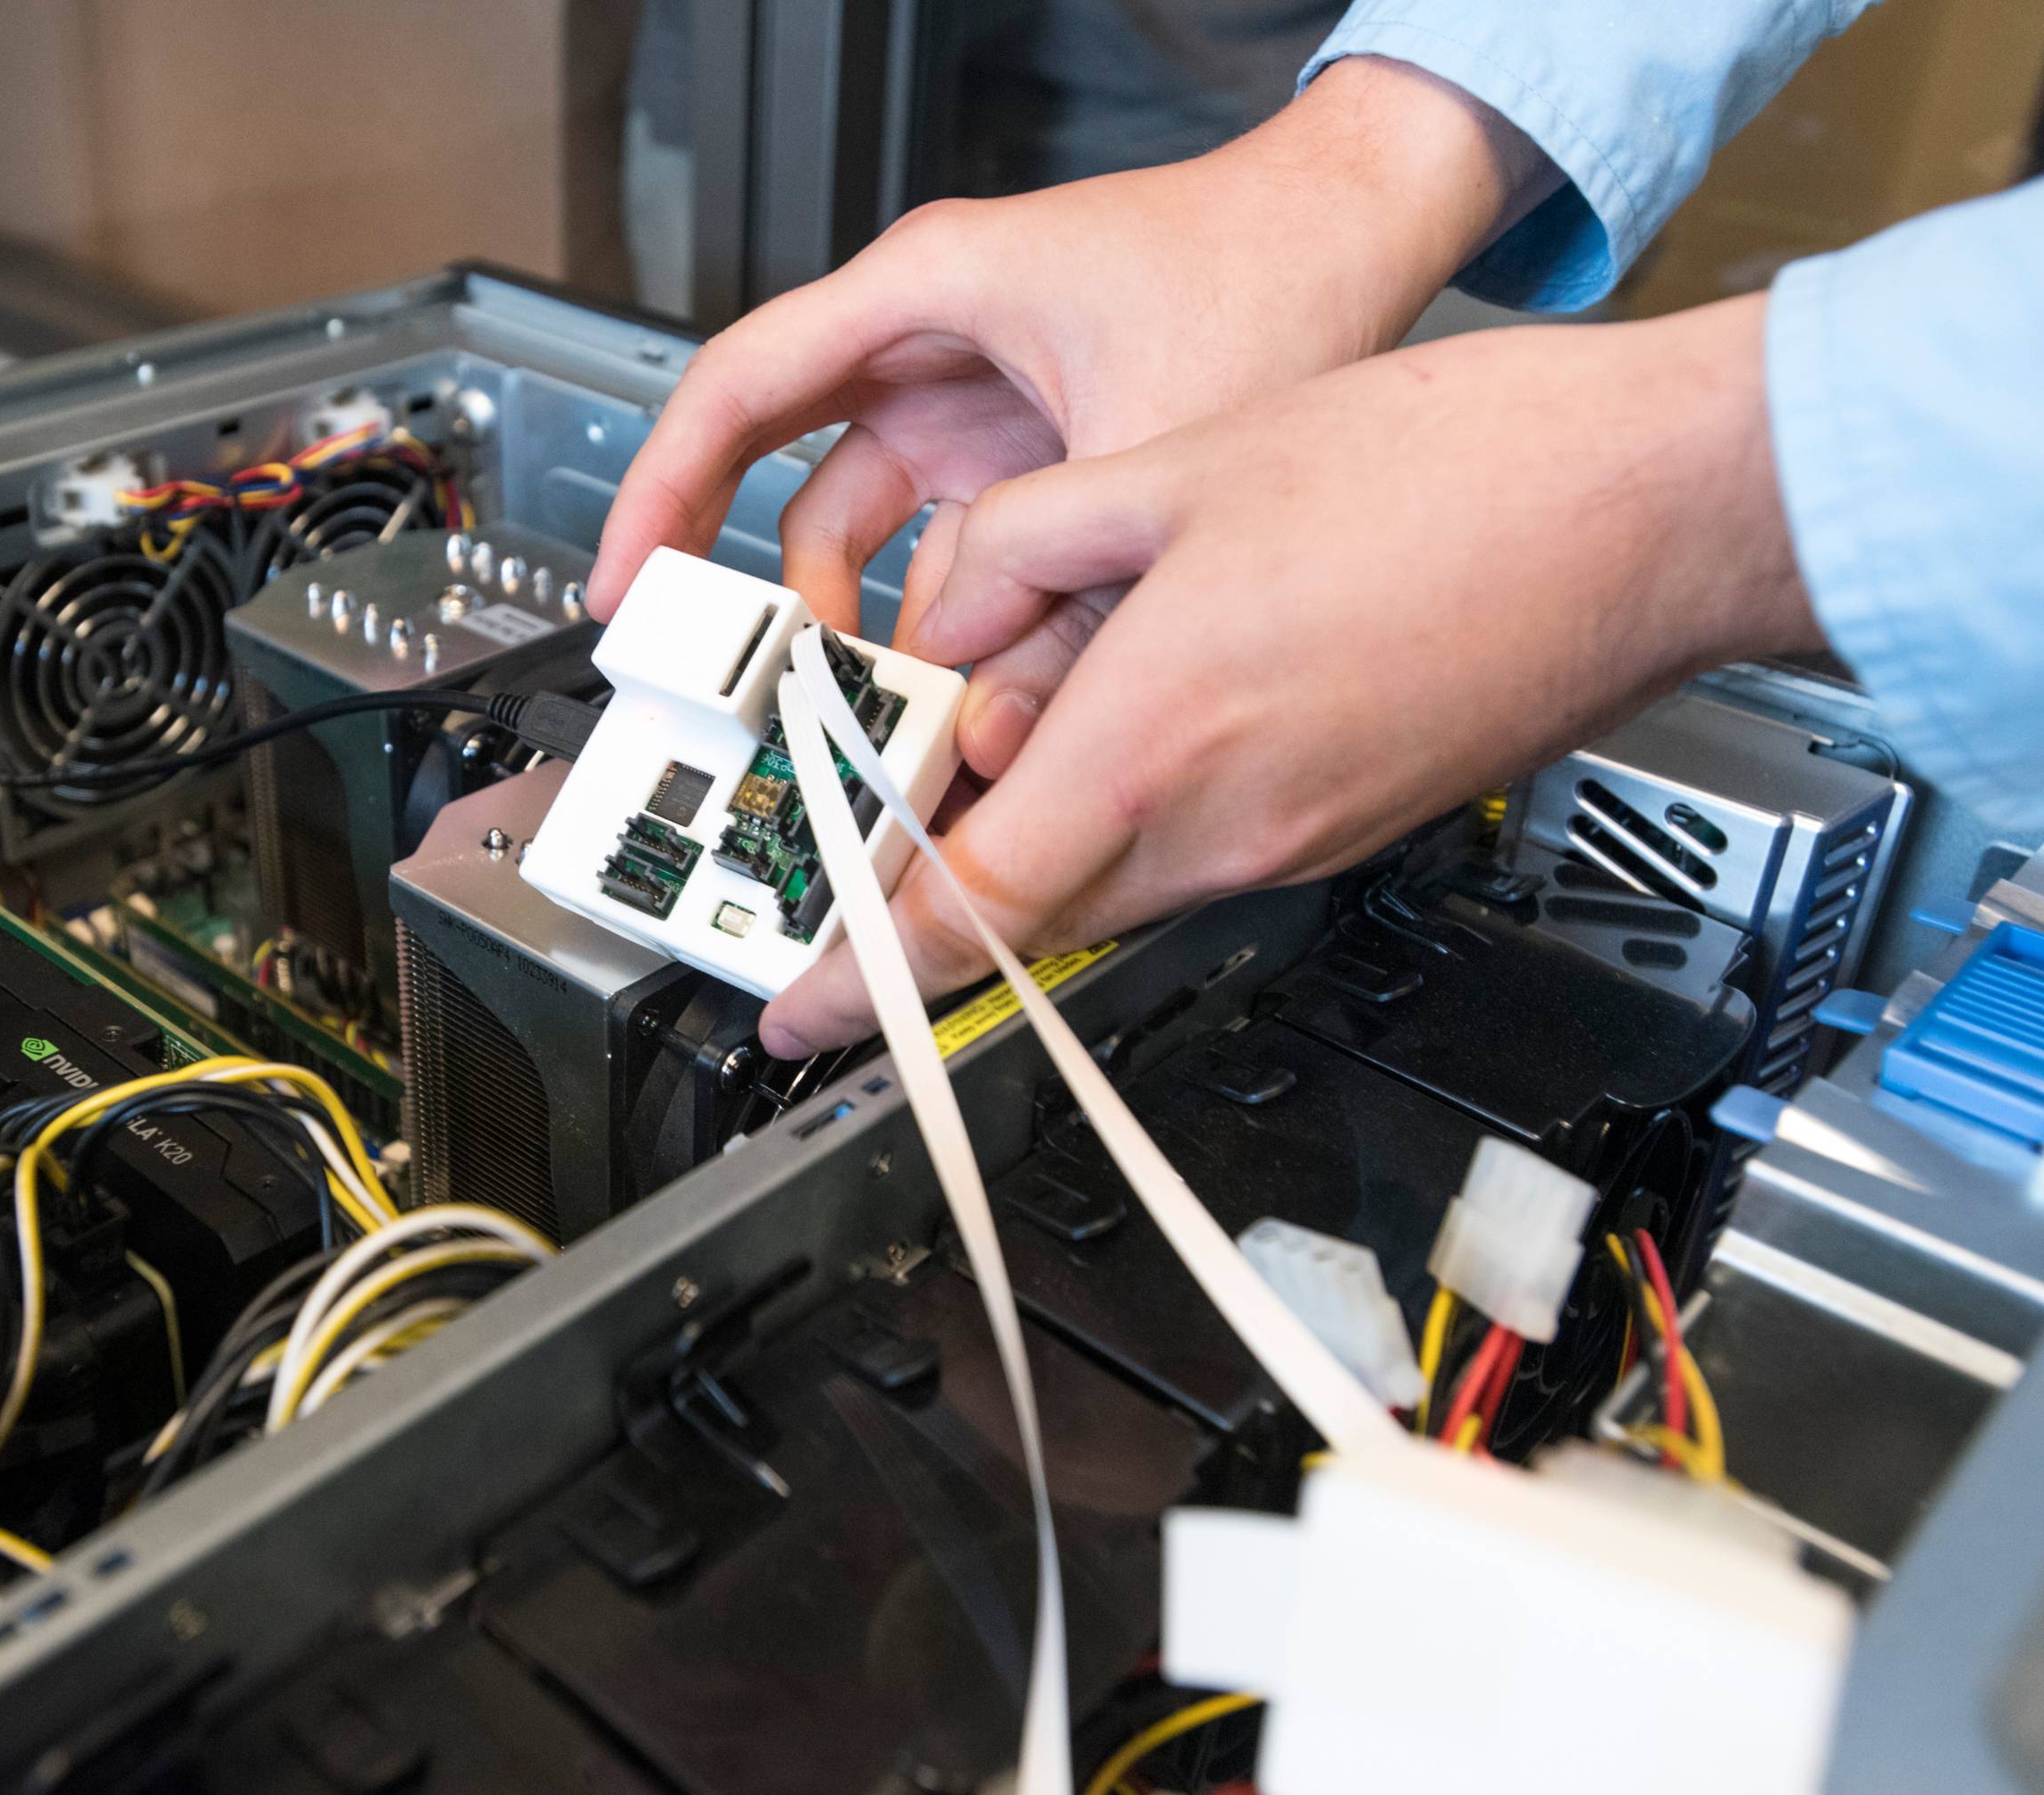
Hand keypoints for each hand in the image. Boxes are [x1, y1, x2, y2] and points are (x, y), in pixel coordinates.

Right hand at [587, 56, 1555, 747]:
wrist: (1373, 229)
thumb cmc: (1266, 265)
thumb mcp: (1149, 446)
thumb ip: (1061, 598)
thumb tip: (994, 732)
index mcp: (925, 295)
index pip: (737, 392)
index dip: (659, 492)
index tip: (625, 581)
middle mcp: (930, 348)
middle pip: (783, 476)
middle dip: (758, 589)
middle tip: (731, 682)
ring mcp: (973, 409)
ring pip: (872, 540)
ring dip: (871, 629)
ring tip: (872, 715)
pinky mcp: (1022, 462)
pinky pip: (948, 558)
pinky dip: (949, 627)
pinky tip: (965, 692)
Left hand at [759, 294, 1825, 1056]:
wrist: (1644, 509)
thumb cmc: (1455, 477)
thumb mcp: (1176, 465)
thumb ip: (1019, 548)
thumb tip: (937, 613)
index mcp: (1155, 740)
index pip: (966, 908)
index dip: (860, 975)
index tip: (797, 1010)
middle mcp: (1223, 825)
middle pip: (1025, 916)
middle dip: (927, 907)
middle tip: (857, 856)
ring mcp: (1290, 842)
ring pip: (1105, 887)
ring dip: (1030, 854)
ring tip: (988, 763)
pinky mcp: (1339, 830)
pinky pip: (1189, 856)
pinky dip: (1124, 821)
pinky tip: (1124, 729)